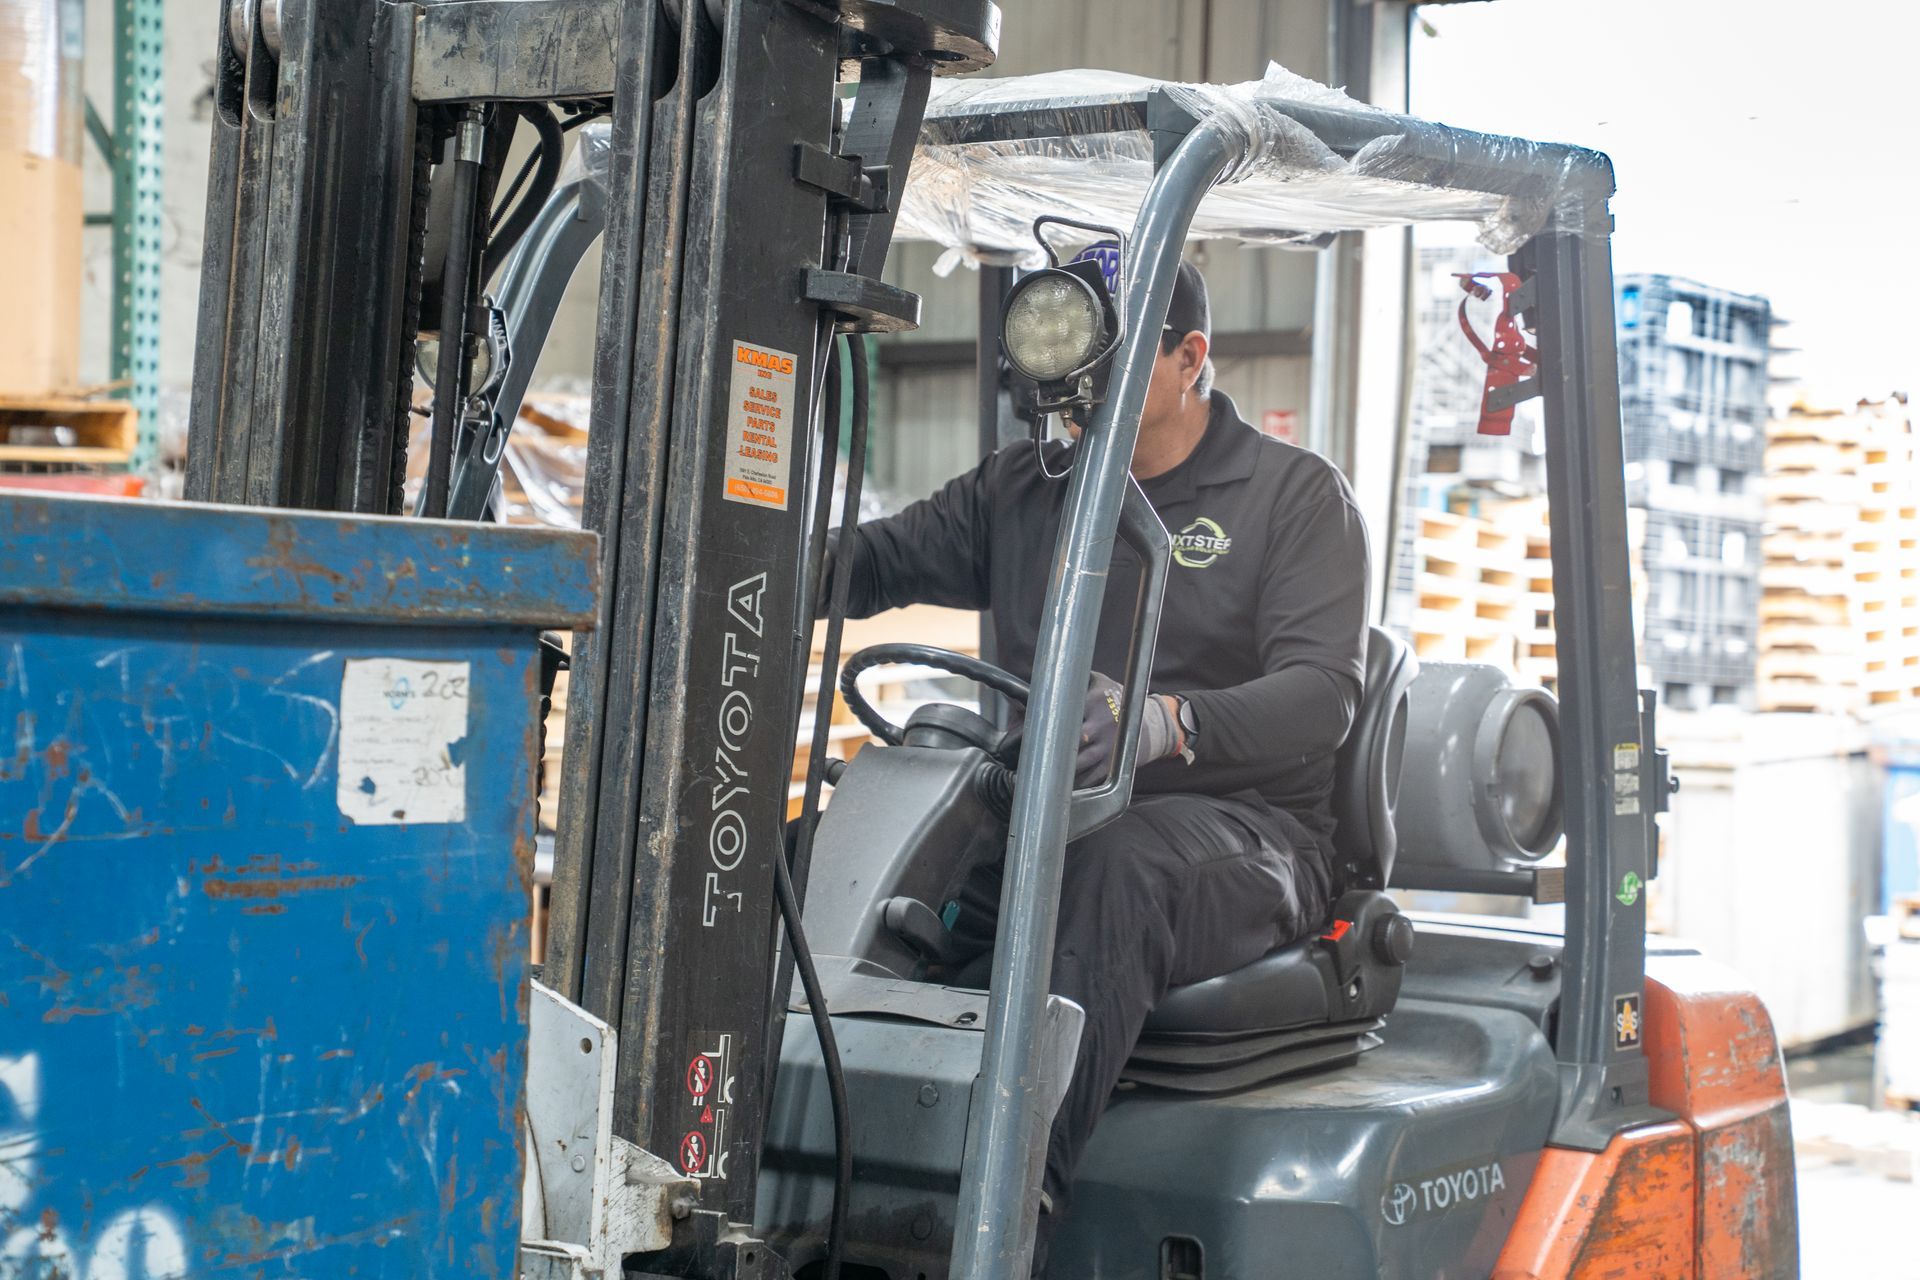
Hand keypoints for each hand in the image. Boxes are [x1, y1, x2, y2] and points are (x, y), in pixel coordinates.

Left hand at [998, 673, 1184, 785]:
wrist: (1149, 723)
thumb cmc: (1114, 700)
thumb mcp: (1096, 682)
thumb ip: (1069, 683)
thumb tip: (1029, 688)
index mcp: (1094, 702)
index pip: (1061, 715)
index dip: (1039, 727)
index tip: (1017, 739)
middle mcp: (1101, 726)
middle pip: (1067, 743)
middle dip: (1043, 753)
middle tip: (1018, 761)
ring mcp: (1108, 749)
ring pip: (1076, 765)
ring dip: (1054, 773)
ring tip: (1031, 777)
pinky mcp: (1111, 768)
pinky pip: (1088, 781)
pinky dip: (1070, 786)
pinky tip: (1053, 789)